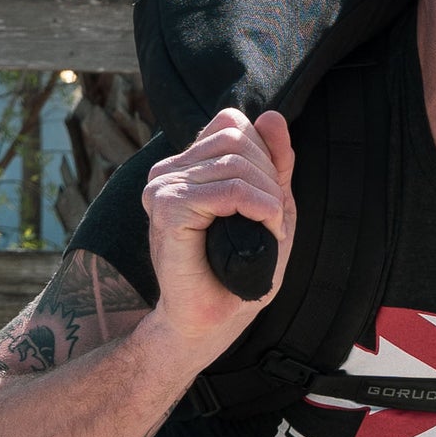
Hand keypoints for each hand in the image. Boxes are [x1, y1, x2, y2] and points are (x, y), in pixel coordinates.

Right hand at [141, 108, 296, 362]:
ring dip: (269, 198)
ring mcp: (162, 187)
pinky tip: (265, 230)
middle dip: (271, 177)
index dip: (263, 154)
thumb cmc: (240, 269)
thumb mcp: (269, 206)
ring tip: (270, 230)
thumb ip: (273, 162)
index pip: (231, 123)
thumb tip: (271, 115)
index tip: (270, 197)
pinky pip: (229, 190)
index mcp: (185, 165)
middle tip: (273, 220)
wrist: (211, 321)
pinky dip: (260, 209)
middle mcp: (167, 171)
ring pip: (236, 163)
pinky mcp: (168, 209)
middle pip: (237, 138)